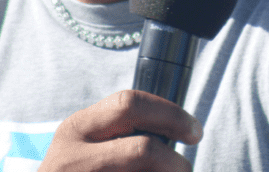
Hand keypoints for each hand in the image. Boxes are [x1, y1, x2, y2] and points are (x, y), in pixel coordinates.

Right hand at [37, 90, 202, 171]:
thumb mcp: (82, 143)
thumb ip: (116, 130)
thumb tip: (174, 130)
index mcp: (77, 128)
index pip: (130, 103)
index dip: (171, 114)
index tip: (193, 130)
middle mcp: (75, 157)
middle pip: (144, 150)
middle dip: (175, 160)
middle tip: (185, 167)